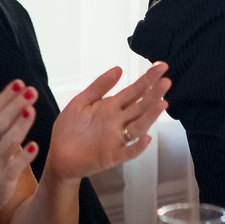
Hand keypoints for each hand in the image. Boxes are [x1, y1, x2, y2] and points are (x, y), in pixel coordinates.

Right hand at [0, 78, 37, 213]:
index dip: (5, 96)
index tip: (19, 82)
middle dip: (15, 106)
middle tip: (32, 91)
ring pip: (6, 143)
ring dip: (19, 126)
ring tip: (32, 111)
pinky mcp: (2, 179)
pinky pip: (13, 166)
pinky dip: (23, 156)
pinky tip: (34, 146)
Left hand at [43, 62, 171, 183]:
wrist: (57, 155)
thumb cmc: (69, 128)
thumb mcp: (81, 101)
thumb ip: (100, 86)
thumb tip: (119, 68)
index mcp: (111, 107)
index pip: (134, 91)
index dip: (147, 79)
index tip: (161, 66)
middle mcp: (118, 121)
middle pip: (140, 106)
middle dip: (154, 93)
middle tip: (167, 82)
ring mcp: (117, 139)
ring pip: (138, 126)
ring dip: (150, 116)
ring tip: (162, 103)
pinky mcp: (111, 156)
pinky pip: (128, 152)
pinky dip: (138, 147)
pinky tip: (146, 139)